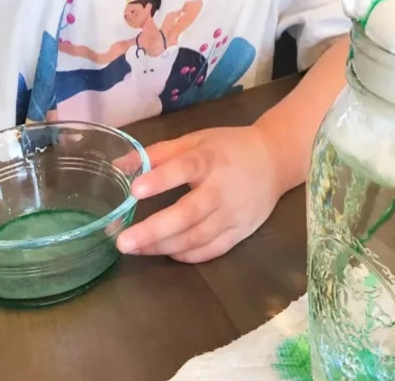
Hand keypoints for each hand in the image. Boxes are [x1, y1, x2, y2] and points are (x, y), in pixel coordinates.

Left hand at [116, 125, 282, 262]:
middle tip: (123, 241)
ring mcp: (234, 214)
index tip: (135, 191)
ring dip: (163, 246)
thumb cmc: (229, 147)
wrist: (275, 160)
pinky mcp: (242, 232)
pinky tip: (167, 252)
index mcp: (211, 158)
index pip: (185, 168)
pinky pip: (211, 251)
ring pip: (196, 238)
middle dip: (154, 230)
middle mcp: (224, 188)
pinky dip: (187, 255)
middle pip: (189, 214)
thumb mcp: (196, 140)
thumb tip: (119, 165)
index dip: (161, 179)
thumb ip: (159, 153)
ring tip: (135, 249)